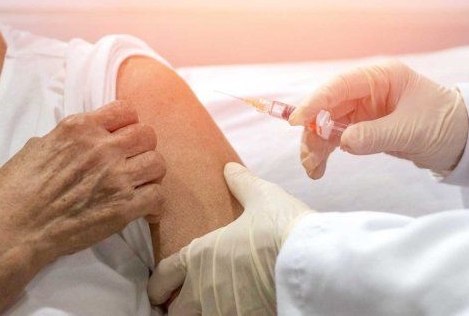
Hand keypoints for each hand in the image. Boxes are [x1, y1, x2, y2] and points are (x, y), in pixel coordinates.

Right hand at [0, 100, 165, 262]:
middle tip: (134, 162)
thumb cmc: (15, 191)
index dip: (128, 124)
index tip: (124, 137)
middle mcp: (101, 148)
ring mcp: (115, 178)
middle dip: (143, 148)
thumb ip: (66, 139)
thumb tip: (80, 141)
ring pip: (158, 163)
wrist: (12, 230)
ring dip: (151, 174)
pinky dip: (155, 205)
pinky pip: (158, 197)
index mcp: (79, 128)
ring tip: (141, 184)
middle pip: (147, 135)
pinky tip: (146, 210)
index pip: (125, 110)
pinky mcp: (123, 208)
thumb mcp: (37, 147)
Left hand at [148, 163, 312, 315]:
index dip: (158, 285)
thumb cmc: (281, 225)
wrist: (310, 259)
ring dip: (204, 314)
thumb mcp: (261, 196)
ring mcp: (224, 309)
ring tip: (215, 308)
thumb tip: (230, 168)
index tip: (158, 291)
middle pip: (178, 311)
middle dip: (180, 308)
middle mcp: (205, 287)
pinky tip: (242, 310)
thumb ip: (242, 183)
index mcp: (202, 255)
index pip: (165, 275)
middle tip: (188, 305)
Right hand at [288, 60, 468, 177]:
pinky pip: (336, 138)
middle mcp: (367, 90)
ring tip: (313, 170)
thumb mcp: (411, 129)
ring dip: (316, 146)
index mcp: (380, 77)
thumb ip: (375, 135)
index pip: (339, 86)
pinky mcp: (364, 128)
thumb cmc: (445, 124)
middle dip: (313, 133)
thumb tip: (342, 143)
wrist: (464, 140)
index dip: (315, 103)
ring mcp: (364, 110)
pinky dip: (326, 153)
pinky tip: (319, 168)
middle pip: (327, 108)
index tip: (297, 121)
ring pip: (327, 125)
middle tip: (308, 158)